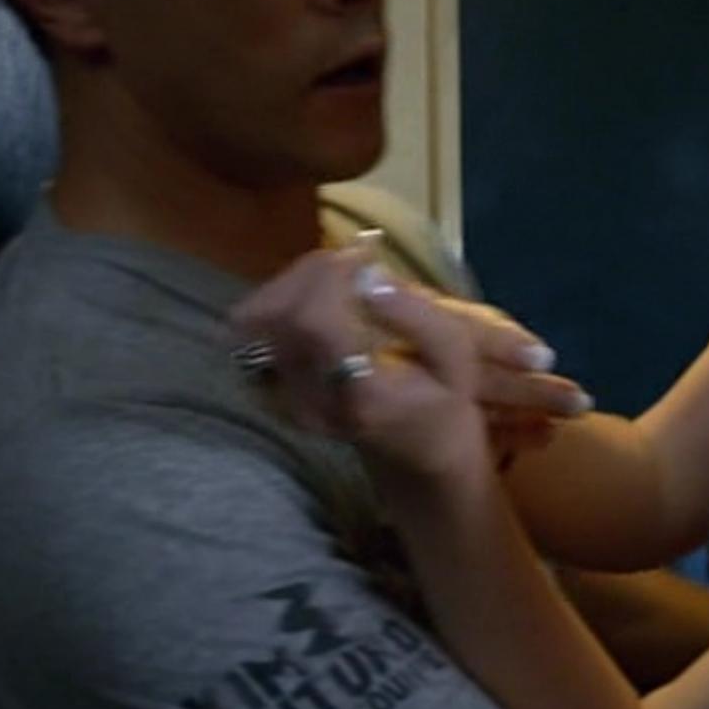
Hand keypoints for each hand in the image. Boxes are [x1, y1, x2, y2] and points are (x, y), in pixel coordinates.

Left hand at [230, 247, 592, 473]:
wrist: (418, 451)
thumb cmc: (442, 401)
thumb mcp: (457, 358)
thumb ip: (420, 316)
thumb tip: (370, 276)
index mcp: (359, 394)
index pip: (313, 323)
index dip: (329, 277)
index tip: (364, 257)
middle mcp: (310, 400)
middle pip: (272, 317)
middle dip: (307, 273)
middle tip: (348, 263)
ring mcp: (283, 400)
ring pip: (251, 323)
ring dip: (289, 284)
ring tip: (333, 279)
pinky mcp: (271, 391)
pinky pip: (251, 333)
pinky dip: (277, 302)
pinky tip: (316, 300)